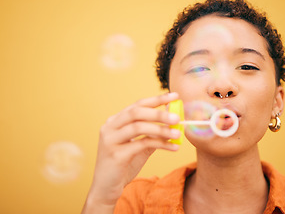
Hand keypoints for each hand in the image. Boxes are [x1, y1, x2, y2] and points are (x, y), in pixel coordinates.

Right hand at [82, 93, 180, 212]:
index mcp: (115, 121)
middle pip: (137, 112)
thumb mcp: (139, 146)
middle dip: (159, 113)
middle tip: (178, 117)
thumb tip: (173, 121)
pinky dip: (160, 144)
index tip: (174, 96)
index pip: (137, 105)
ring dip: (161, 129)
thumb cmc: (124, 165)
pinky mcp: (115, 154)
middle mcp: (110, 127)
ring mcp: (110, 140)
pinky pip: (142, 144)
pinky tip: (173, 147)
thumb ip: (152, 133)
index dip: (156, 99)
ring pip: (138, 127)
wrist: (107, 189)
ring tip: (178, 133)